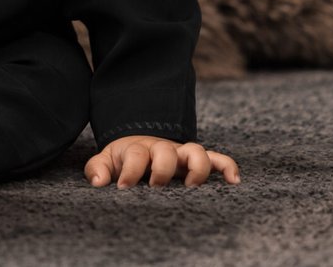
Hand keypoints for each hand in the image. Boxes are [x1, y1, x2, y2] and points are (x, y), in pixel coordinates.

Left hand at [84, 136, 239, 188]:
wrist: (142, 144)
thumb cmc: (124, 159)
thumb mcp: (107, 160)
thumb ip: (98, 168)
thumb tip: (98, 182)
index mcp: (139, 149)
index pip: (137, 154)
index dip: (130, 170)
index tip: (123, 187)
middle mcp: (163, 149)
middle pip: (167, 151)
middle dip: (162, 169)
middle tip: (155, 187)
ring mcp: (182, 154)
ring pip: (196, 151)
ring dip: (196, 167)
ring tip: (191, 187)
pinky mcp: (198, 162)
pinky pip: (217, 159)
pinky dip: (227, 166)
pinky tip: (234, 181)